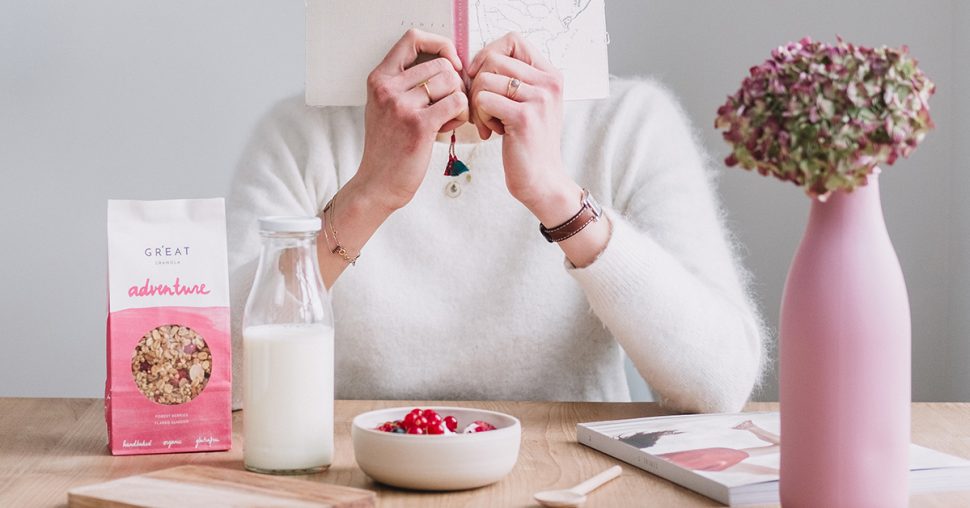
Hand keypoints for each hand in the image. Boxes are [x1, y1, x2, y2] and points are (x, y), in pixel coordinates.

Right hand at [354, 29, 468, 211]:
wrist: (378, 183)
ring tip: (446, 118)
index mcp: (379, 78)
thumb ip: (406, 83)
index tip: (450, 62)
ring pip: (451, 82)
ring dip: (458, 100)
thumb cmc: (388, 147)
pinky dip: (461, 114)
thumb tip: (447, 64)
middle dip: (454, 84)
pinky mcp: (419, 125)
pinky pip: (457, 103)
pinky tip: (449, 126)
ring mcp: (402, 106)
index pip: (412, 38)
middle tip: (448, 105)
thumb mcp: (385, 106)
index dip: (439, 44)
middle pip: (441, 64)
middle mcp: (388, 88)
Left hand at [466, 32, 580, 223]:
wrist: (542, 180)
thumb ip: (512, 80)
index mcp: (551, 75)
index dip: (488, 53)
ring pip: (484, 80)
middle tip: (482, 108)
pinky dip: (479, 117)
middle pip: (493, 59)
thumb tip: (476, 61)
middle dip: (477, 84)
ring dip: (477, 104)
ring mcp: (539, 99)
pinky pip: (483, 100)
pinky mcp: (524, 117)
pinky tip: (490, 132)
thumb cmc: (529, 143)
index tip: (481, 76)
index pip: (513, 40)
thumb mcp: (528, 104)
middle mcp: (549, 82)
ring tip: (488, 123)